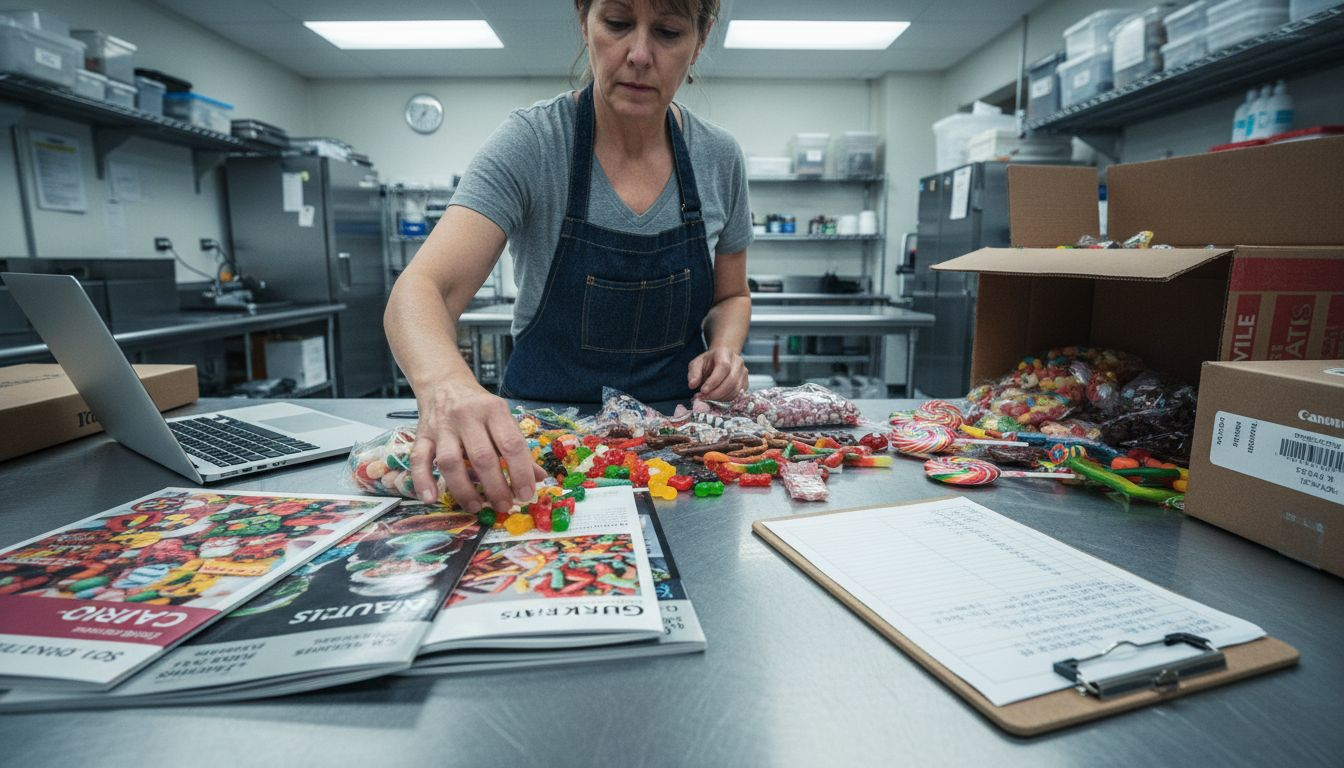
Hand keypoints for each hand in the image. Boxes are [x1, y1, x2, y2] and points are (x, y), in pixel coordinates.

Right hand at [407, 380, 546, 513]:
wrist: (444, 384)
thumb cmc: (479, 407)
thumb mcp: (503, 419)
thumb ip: (519, 449)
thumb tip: (539, 478)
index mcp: (494, 410)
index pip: (511, 444)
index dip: (520, 473)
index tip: (526, 494)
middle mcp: (467, 416)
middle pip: (482, 457)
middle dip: (495, 487)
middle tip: (504, 506)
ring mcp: (442, 427)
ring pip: (450, 462)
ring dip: (464, 489)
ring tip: (476, 507)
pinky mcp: (422, 436)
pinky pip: (418, 460)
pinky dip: (423, 480)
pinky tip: (431, 498)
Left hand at [688, 346, 747, 400]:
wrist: (721, 360)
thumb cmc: (708, 362)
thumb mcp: (697, 364)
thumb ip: (694, 373)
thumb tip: (692, 385)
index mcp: (725, 353)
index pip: (723, 367)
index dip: (714, 381)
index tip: (703, 390)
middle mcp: (738, 362)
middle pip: (731, 380)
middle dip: (716, 393)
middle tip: (702, 398)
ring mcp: (744, 373)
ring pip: (735, 389)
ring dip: (720, 398)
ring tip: (707, 399)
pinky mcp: (745, 383)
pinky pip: (737, 395)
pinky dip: (725, 400)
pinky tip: (715, 399)